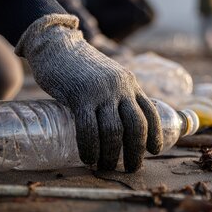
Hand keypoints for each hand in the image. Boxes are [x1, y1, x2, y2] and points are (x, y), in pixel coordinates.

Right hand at [15, 14, 161, 171]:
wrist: (56, 44)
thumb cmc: (80, 66)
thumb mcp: (107, 78)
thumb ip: (115, 96)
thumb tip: (120, 125)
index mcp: (130, 83)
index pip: (151, 112)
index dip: (155, 134)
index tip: (154, 151)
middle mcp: (120, 87)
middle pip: (137, 126)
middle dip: (136, 151)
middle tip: (131, 167)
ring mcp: (101, 91)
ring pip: (114, 131)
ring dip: (111, 155)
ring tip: (106, 166)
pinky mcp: (79, 96)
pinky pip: (89, 129)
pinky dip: (90, 148)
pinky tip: (89, 159)